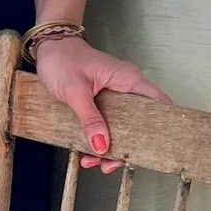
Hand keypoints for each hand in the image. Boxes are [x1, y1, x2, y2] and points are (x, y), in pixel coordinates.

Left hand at [33, 36, 171, 171]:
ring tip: (92, 161)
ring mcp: (115, 95)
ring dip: (109, 146)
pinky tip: (87, 152)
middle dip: (128, 146)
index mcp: (128, 79)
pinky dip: (99, 139)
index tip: (154, 148)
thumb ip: (89, 118)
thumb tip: (102, 145)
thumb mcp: (74, 91)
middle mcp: (126, 87)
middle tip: (111, 162)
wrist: (48, 48)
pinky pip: (108, 124)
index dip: (162, 126)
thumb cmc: (62, 58)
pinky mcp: (103, 102)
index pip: (159, 103)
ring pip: (123, 127)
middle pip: (140, 123)